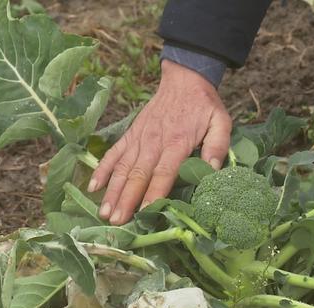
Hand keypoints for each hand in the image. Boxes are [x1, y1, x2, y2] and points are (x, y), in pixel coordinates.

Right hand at [88, 60, 231, 224]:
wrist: (184, 80)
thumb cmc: (204, 105)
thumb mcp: (220, 121)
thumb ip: (218, 145)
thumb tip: (213, 169)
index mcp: (176, 142)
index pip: (163, 172)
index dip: (153, 193)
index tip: (144, 213)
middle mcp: (153, 142)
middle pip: (138, 174)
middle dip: (126, 200)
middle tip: (117, 222)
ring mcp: (139, 138)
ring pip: (122, 168)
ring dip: (112, 191)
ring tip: (104, 213)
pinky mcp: (130, 135)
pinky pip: (113, 153)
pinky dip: (102, 170)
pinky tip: (92, 187)